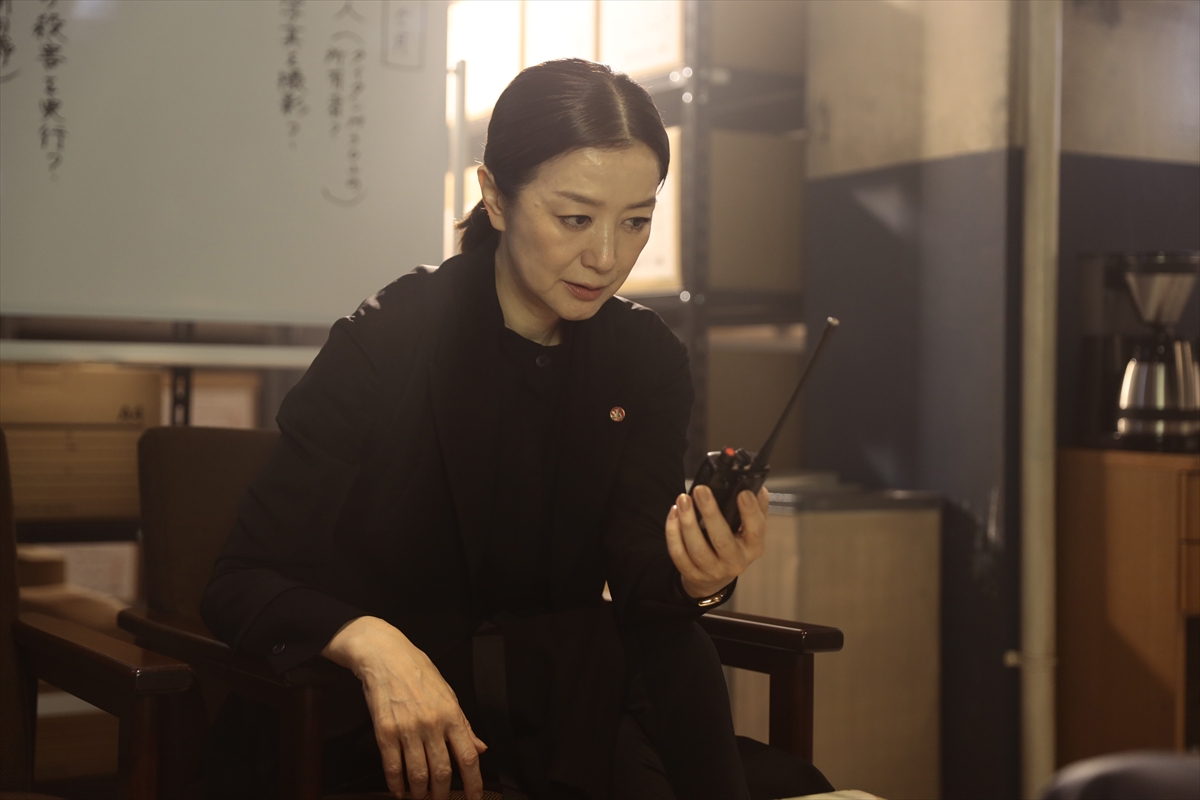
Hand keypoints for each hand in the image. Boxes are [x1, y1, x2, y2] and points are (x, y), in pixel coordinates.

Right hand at [321, 617, 486, 799]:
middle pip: (442, 772)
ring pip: (417, 775)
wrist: (386, 657)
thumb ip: (464, 725)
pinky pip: (392, 767)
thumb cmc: (419, 673)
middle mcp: (432, 724)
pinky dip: (396, 785)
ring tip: (420, 797)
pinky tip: (399, 791)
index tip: (473, 798)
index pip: (468, 757)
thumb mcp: (449, 694)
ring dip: (419, 793)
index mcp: (452, 715)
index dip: (473, 783)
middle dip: (442, 795)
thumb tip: (480, 748)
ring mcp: (407, 729)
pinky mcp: (384, 731)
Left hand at [664, 485, 768, 599]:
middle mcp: (735, 562)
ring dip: (687, 522)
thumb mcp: (750, 528)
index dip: (750, 512)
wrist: (717, 577)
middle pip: (722, 540)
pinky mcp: (692, 574)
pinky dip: (673, 533)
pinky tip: (674, 513)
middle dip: (710, 513)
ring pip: (697, 548)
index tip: (742, 493)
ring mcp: (712, 571)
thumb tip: (757, 487)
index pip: (756, 530)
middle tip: (700, 490)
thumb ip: (757, 507)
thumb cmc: (736, 543)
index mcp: (753, 547)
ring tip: (683, 500)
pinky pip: (678, 554)